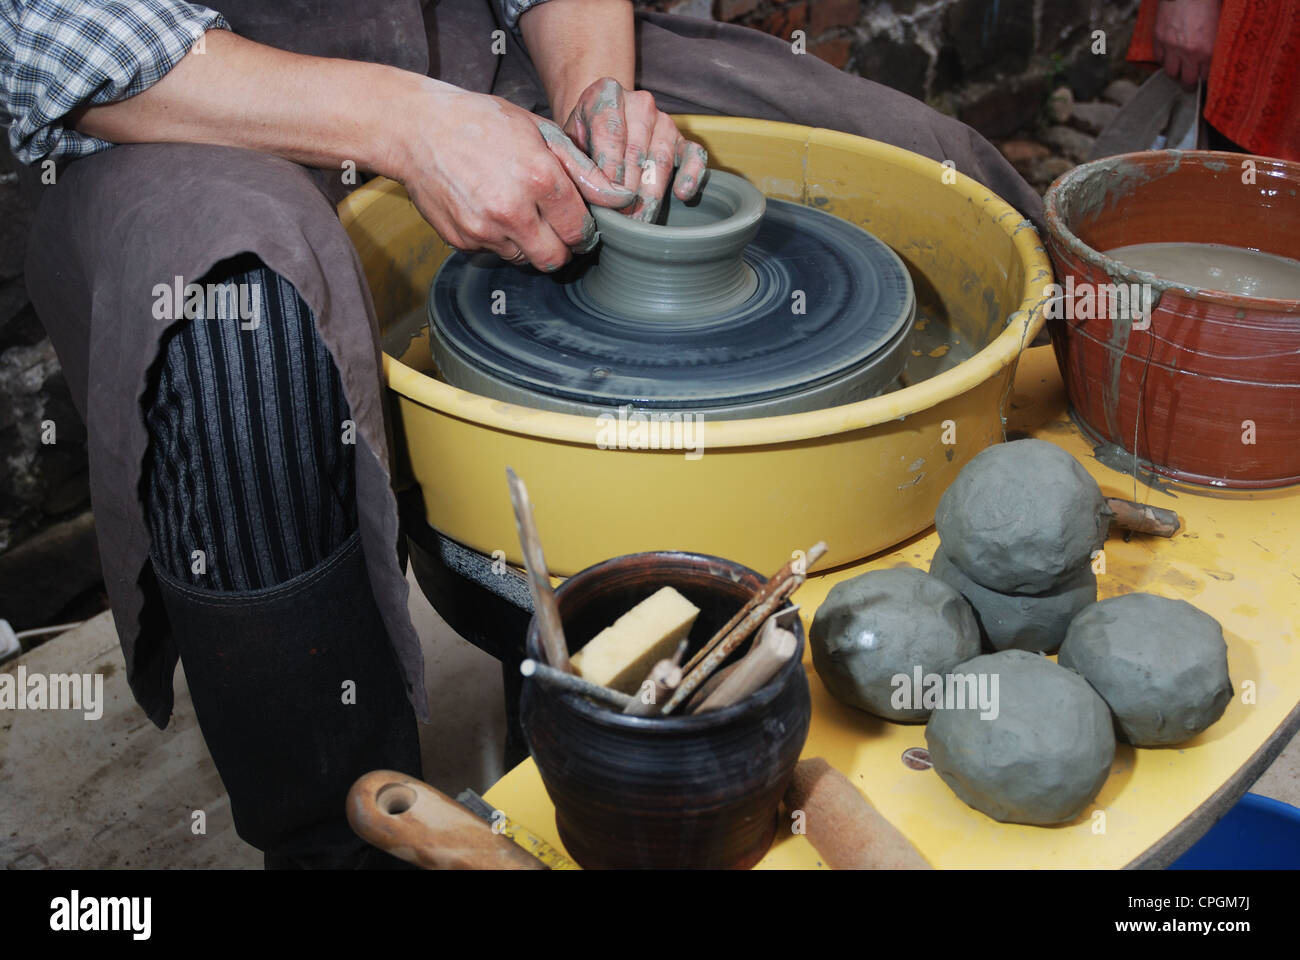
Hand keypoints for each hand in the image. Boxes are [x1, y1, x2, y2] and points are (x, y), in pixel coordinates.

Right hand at [394, 80, 636, 270]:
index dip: (583, 228)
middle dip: (561, 247)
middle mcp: (513, 211)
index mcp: (539, 178)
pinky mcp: (462, 241)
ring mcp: (484, 230)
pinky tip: (489, 209)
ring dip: (528, 243)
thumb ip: (579, 168)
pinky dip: (499, 239)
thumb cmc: (481, 122)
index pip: (580, 230)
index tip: (579, 222)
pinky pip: (494, 253)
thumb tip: (616, 197)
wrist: (417, 128)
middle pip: (555, 259)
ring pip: (525, 259)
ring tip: (517, 211)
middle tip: (555, 228)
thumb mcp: (538, 130)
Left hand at [558, 77, 708, 221]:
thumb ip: (576, 164)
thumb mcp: (568, 143)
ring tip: (641, 221)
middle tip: (621, 220)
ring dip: (651, 194)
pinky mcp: (682, 139)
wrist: (601, 125)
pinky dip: (691, 175)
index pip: (610, 132)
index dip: (608, 169)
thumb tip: (596, 196)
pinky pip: (694, 155)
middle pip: (636, 150)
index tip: (606, 198)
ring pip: (661, 159)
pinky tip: (682, 194)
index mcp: (606, 94)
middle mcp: (639, 102)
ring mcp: (663, 121)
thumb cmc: (582, 138)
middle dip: (628, 190)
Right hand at [1153, 0, 1221, 87]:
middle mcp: (1189, 53)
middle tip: (1191, 86)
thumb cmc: (1207, 2)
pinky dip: (1164, 60)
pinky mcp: (1159, 39)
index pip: (1207, 76)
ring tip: (1179, 72)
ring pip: (1171, 72)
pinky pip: (1160, 58)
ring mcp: (1172, 47)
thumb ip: (1216, 42)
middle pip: (1188, 80)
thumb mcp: (1220, 23)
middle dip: (1190, 85)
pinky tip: (1169, 57)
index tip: (1206, 81)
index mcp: (1208, 49)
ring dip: (1176, 73)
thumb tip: (1215, 54)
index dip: (1207, 79)